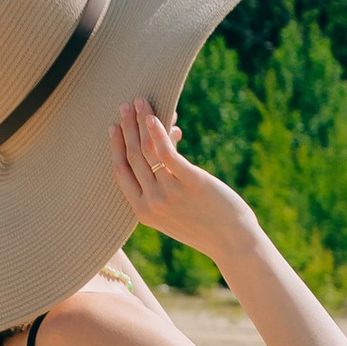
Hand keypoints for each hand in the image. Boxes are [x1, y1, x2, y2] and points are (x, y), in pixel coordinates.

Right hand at [108, 96, 256, 267]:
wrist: (233, 243)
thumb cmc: (206, 225)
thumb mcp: (175, 211)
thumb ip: (163, 185)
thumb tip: (167, 142)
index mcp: (142, 211)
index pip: (121, 173)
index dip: (115, 147)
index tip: (113, 127)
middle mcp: (151, 202)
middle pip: (132, 157)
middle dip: (126, 128)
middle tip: (124, 105)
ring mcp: (169, 193)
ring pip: (147, 151)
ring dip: (141, 122)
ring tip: (140, 102)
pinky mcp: (191, 183)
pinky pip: (167, 154)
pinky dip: (159, 132)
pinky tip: (155, 116)